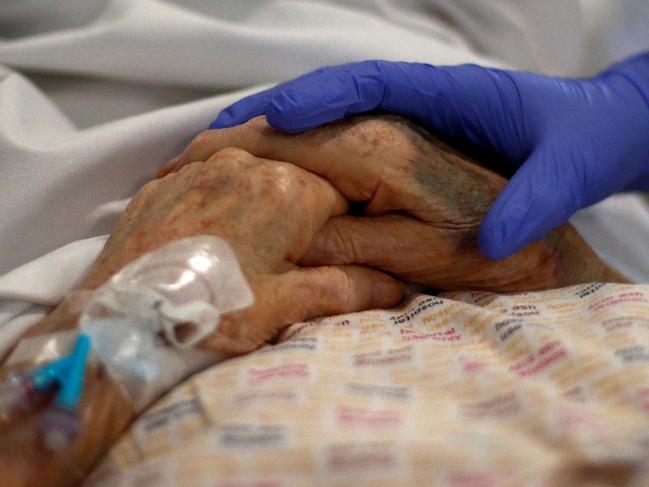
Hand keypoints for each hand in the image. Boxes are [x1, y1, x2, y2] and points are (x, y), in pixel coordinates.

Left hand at [83, 148, 402, 351]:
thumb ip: (345, 288)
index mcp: (289, 191)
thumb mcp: (286, 305)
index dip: (336, 230)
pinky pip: (203, 182)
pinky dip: (215, 204)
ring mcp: (198, 170)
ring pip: (247, 178)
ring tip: (242, 251)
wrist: (124, 323)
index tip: (321, 258)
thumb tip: (394, 289)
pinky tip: (208, 239)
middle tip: (280, 262)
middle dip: (296, 217)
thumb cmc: (213, 314)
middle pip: (292, 182)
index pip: (338, 196)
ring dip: (254, 206)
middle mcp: (245, 166)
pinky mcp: (163, 184)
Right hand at [205, 54, 648, 259]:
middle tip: (213, 141)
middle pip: (330, 98)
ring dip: (274, 133)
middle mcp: (415, 104)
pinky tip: (270, 175)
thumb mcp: (567, 172)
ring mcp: (404, 122)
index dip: (322, 96)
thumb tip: (497, 242)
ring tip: (221, 155)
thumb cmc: (577, 144)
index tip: (278, 117)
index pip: (373, 84)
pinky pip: (340, 142)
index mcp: (447, 96)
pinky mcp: (402, 145)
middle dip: (272, 115)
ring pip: (327, 120)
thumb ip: (536, 200)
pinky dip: (298, 152)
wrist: (593, 136)